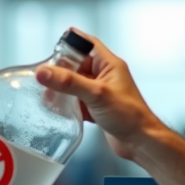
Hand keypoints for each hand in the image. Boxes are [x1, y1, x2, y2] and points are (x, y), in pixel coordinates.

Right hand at [35, 29, 163, 160]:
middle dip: (61, 70)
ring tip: (47, 94)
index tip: (52, 47)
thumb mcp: (96, 94)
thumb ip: (69, 82)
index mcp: (110, 65)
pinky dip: (68, 104)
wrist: (140, 142)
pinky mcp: (97, 108)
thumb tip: (44, 72)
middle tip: (44, 75)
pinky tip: (58, 109)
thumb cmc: (129, 115)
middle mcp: (105, 76)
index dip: (71, 42)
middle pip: (77, 65)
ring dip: (62, 89)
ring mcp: (100, 93)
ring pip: (75, 84)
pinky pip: (77, 101)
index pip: (88, 44)